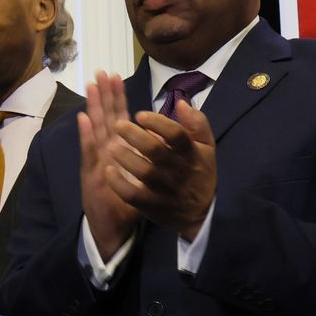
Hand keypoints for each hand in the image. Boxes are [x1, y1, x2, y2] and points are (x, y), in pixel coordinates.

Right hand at [78, 71, 143, 256]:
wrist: (113, 231)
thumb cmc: (128, 204)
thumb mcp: (143, 177)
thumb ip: (150, 156)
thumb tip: (162, 135)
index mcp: (118, 150)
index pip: (119, 118)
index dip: (118, 98)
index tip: (117, 76)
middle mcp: (106, 152)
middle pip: (105, 118)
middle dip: (104, 95)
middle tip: (102, 71)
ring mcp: (97, 163)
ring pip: (95, 130)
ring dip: (93, 107)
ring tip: (92, 86)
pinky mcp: (91, 176)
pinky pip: (90, 154)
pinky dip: (86, 136)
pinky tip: (84, 119)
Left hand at [120, 101, 215, 240]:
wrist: (200, 213)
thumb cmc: (199, 173)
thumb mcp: (207, 146)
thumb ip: (197, 123)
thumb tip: (181, 102)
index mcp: (190, 153)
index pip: (175, 134)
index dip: (157, 122)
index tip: (140, 114)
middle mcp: (176, 170)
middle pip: (154, 150)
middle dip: (134, 135)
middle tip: (118, 125)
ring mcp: (163, 189)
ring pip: (141, 171)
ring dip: (124, 157)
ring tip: (111, 146)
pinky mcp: (150, 205)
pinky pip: (131, 195)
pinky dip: (118, 183)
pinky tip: (109, 170)